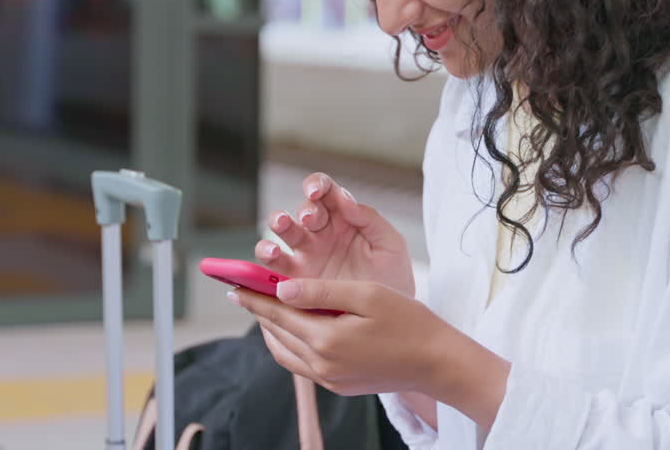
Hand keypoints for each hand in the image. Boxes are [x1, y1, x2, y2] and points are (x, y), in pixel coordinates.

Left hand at [231, 278, 509, 428]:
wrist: (437, 363)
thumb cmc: (409, 321)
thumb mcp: (366, 294)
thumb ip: (321, 291)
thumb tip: (281, 289)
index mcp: (326, 339)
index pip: (277, 314)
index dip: (254, 296)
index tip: (233, 284)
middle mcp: (322, 364)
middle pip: (277, 333)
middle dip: (259, 311)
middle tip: (245, 291)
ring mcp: (330, 379)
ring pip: (285, 352)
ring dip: (272, 330)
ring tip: (264, 309)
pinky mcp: (339, 385)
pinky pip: (302, 365)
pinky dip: (290, 345)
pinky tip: (294, 330)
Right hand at [256, 173, 413, 296]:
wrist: (390, 322)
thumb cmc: (392, 279)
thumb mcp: (390, 244)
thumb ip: (369, 217)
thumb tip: (343, 196)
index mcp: (344, 218)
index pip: (326, 192)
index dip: (317, 185)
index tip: (316, 191)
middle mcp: (321, 234)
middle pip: (302, 210)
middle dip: (303, 210)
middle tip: (310, 219)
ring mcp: (306, 255)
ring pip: (282, 232)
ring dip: (278, 224)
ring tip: (282, 228)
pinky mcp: (294, 279)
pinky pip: (273, 264)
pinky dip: (266, 255)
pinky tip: (273, 255)